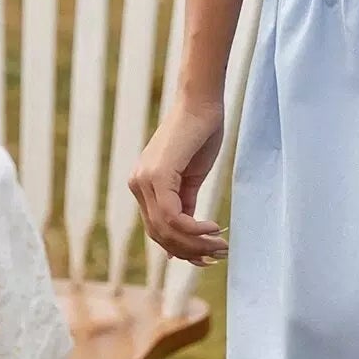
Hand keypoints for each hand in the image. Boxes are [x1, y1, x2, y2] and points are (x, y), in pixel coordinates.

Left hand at [128, 95, 229, 265]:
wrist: (202, 102)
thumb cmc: (200, 133)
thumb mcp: (191, 177)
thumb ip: (184, 203)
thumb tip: (183, 234)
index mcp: (143, 185)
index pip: (157, 229)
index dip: (181, 248)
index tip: (205, 257)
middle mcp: (137, 185)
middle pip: (160, 234)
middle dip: (190, 251)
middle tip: (217, 256)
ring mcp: (144, 180)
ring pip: (166, 229)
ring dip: (195, 243)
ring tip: (220, 245)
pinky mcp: (158, 175)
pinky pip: (173, 215)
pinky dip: (194, 228)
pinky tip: (213, 227)